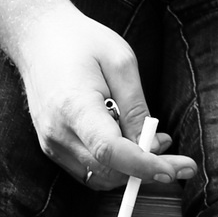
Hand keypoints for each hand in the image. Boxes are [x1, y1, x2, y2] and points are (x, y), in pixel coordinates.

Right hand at [9, 9, 197, 190]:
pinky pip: (88, 169)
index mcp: (73, 107)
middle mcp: (57, 133)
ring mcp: (51, 143)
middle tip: (178, 158)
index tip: (175, 171)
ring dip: (131, 170)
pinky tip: (131, 142)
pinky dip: (114, 165)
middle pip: (107, 171)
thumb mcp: (121, 63)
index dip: (144, 165)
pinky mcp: (52, 147)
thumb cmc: (83, 43)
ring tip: (155, 141)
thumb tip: (152, 147)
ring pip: (98, 177)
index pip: (110, 150)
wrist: (39, 38)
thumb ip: (136, 108)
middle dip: (147, 170)